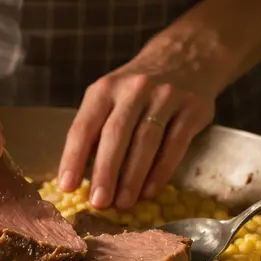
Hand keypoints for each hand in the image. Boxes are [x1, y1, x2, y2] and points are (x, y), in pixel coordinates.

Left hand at [57, 33, 222, 209]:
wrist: (187, 57)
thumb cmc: (139, 89)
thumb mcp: (111, 96)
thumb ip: (97, 129)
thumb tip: (80, 178)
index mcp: (105, 88)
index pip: (84, 126)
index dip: (74, 158)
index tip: (67, 187)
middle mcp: (134, 89)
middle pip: (116, 135)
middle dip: (105, 172)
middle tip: (98, 203)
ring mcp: (166, 96)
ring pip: (146, 141)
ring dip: (132, 177)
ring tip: (123, 203)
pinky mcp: (193, 108)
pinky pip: (175, 144)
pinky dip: (161, 171)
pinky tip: (150, 191)